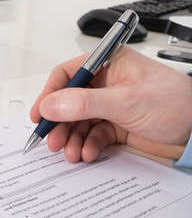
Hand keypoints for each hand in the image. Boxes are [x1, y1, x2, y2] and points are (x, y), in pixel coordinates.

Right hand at [30, 46, 191, 162]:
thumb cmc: (178, 103)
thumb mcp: (126, 101)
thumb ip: (85, 103)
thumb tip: (51, 105)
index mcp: (109, 65)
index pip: (68, 74)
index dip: (50, 94)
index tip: (40, 114)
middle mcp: (107, 84)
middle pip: (68, 102)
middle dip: (59, 123)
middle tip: (52, 139)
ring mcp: (110, 106)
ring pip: (78, 122)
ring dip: (71, 138)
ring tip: (70, 151)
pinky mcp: (116, 126)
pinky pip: (92, 135)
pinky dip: (87, 146)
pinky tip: (88, 153)